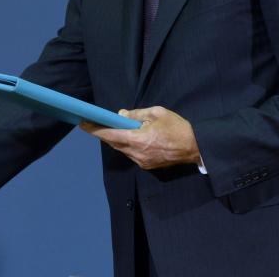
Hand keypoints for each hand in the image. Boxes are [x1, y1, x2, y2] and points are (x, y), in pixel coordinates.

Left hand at [80, 106, 200, 169]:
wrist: (195, 147)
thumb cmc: (177, 127)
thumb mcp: (156, 113)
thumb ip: (136, 114)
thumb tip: (120, 115)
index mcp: (137, 139)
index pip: (110, 134)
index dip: (95, 130)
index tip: (83, 124)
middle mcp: (137, 153)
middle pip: (114, 143)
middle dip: (104, 133)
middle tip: (94, 124)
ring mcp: (142, 161)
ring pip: (122, 149)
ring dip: (117, 139)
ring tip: (113, 128)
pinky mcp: (147, 165)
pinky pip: (132, 154)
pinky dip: (127, 145)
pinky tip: (130, 138)